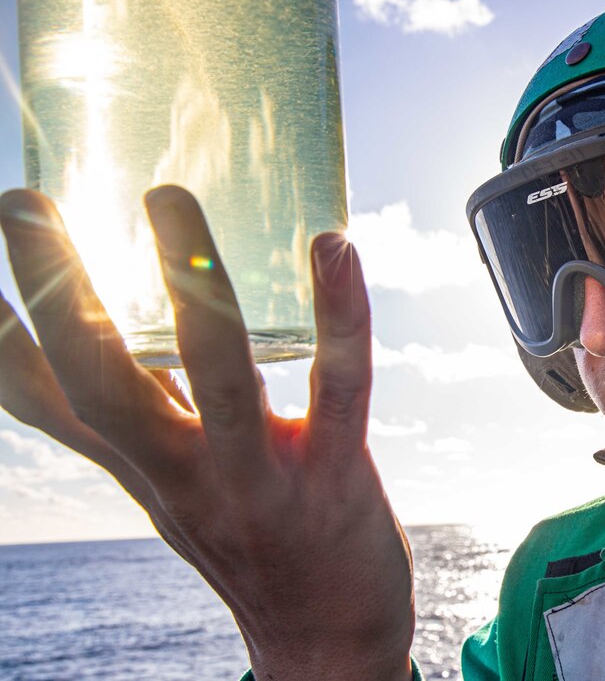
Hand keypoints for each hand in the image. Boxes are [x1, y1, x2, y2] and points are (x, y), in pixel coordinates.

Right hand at [0, 186, 414, 679]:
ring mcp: (261, 478)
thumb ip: (134, 416)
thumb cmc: (247, 537)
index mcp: (144, 467)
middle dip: (59, 294)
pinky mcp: (336, 474)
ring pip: (219, 376)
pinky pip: (339, 388)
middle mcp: (185, 476)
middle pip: (104, 383)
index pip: (52, 403)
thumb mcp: (173, 481)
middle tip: (21, 205)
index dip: (4, 335)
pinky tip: (333, 248)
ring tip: (166, 199)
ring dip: (192, 283)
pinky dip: (339, 316)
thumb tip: (87, 344)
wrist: (327, 637)